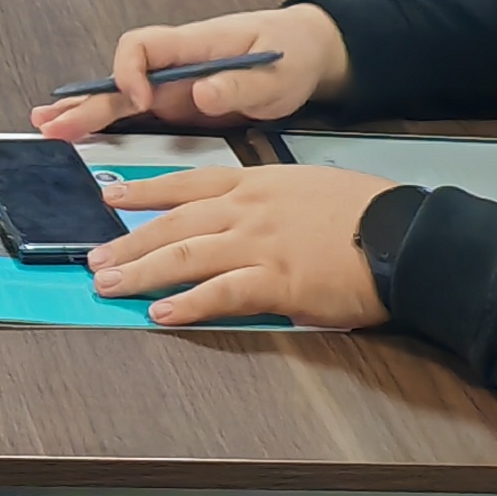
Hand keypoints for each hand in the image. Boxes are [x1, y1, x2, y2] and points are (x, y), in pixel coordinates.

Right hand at [35, 6, 346, 137]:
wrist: (309, 52)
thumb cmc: (291, 52)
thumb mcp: (276, 71)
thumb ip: (239, 83)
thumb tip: (202, 93)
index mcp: (194, 44)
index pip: (142, 47)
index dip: (131, 73)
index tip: (142, 101)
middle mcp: (175, 62)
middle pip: (120, 77)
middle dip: (88, 101)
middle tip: (54, 124)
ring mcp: (174, 84)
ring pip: (121, 96)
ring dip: (87, 113)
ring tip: (49, 128)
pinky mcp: (179, 103)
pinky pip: (136, 112)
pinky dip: (108, 123)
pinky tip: (81, 132)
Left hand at [83, 159, 392, 327]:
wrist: (403, 233)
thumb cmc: (365, 211)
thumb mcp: (308, 187)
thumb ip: (270, 199)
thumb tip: (247, 215)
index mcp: (256, 181)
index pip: (187, 181)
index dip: (144, 191)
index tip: (109, 197)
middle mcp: (248, 208)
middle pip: (174, 222)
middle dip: (128, 240)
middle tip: (93, 258)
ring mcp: (259, 244)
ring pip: (185, 255)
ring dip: (142, 272)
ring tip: (109, 285)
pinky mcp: (276, 281)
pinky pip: (221, 293)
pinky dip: (189, 305)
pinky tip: (162, 314)